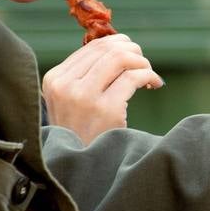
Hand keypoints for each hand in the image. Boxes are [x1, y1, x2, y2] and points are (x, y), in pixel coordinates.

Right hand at [41, 34, 162, 143]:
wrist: (79, 166)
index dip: (119, 45)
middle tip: (143, 65)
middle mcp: (65, 85)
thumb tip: (120, 44)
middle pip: (109, 49)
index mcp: (54, 78)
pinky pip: (134, 77)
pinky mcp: (106, 110)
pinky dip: (150, 76)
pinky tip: (154, 84)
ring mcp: (84, 97)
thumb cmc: (81, 133)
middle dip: (133, 52)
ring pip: (121, 57)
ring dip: (142, 62)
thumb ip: (87, 74)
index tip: (132, 57)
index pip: (93, 47)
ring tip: (148, 75)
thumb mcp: (71, 99)